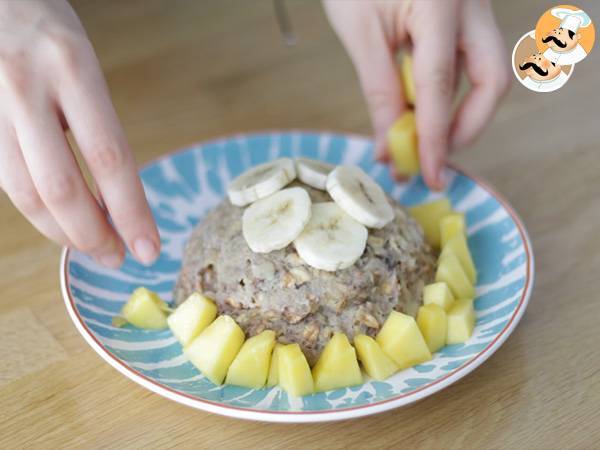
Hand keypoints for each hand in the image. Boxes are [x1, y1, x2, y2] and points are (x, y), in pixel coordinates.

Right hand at [0, 0, 159, 266]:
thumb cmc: (42, 28)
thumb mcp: (80, 62)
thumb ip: (94, 122)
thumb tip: (114, 195)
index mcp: (71, 67)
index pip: (110, 158)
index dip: (131, 213)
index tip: (150, 249)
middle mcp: (26, 87)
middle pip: (62, 188)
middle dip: (94, 235)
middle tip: (117, 257)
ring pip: (25, 193)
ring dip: (62, 232)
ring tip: (91, 246)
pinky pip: (4, 180)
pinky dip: (36, 209)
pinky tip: (59, 218)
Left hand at [324, 0, 509, 189]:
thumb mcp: (360, 32)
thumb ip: (379, 89)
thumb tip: (390, 145)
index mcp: (440, 5)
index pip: (441, 86)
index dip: (435, 138)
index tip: (428, 174)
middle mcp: (469, 8)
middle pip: (491, 82)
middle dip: (465, 127)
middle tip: (432, 156)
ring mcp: (470, 11)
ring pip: (480, 75)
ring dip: (451, 113)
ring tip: (415, 139)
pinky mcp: (461, 18)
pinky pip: (461, 64)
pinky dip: (441, 94)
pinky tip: (415, 110)